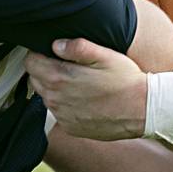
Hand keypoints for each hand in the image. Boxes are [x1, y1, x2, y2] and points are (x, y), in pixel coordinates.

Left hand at [26, 39, 147, 140]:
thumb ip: (77, 47)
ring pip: (46, 96)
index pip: (30, 62)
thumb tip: (56, 44)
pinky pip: (59, 111)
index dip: (39, 53)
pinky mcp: (70, 127)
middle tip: (67, 64)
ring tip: (78, 81)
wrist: (142, 110)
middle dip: (45, 70)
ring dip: (55, 87)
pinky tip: (84, 98)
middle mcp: (55, 99)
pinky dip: (66, 104)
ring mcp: (62, 115)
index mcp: (59, 77)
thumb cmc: (125, 79)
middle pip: (35, 79)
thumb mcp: (104, 55)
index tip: (52, 51)